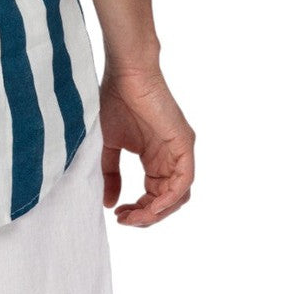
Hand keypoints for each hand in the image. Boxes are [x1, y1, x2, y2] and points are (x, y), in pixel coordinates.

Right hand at [98, 66, 194, 226]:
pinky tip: (152, 206)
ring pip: (178, 194)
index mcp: (154, 156)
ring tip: (136, 217)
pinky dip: (169, 198)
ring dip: (158, 211)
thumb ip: (110, 173)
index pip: (154, 194)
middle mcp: (170, 156)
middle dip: (147, 215)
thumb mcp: (108, 144)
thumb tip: (109, 203)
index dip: (138, 210)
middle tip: (126, 220)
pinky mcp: (184, 144)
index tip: (118, 215)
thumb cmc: (114, 99)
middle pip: (167, 199)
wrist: (125, 73)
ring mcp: (179, 151)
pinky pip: (184, 180)